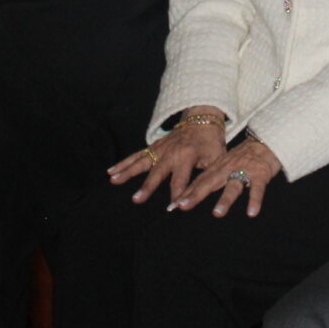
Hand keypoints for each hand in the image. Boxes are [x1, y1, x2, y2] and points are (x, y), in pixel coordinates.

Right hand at [107, 107, 227, 203]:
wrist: (202, 118)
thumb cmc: (211, 142)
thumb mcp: (216, 158)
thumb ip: (209, 176)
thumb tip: (203, 196)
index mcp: (188, 156)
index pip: (181, 179)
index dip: (177, 194)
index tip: (172, 209)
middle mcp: (171, 152)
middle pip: (157, 172)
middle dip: (148, 186)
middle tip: (137, 199)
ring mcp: (160, 148)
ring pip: (141, 161)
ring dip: (127, 171)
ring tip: (114, 180)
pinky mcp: (154, 146)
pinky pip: (136, 156)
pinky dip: (123, 163)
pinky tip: (111, 172)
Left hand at [169, 136, 282, 217]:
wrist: (266, 140)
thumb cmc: (243, 157)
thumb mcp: (224, 165)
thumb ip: (210, 178)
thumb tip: (190, 195)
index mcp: (218, 167)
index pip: (199, 182)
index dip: (186, 193)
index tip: (173, 205)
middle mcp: (228, 168)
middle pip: (210, 183)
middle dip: (196, 195)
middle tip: (183, 206)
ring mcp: (244, 171)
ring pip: (233, 187)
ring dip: (225, 200)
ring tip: (217, 213)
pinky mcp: (260, 174)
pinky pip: (257, 189)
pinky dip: (254, 200)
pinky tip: (251, 213)